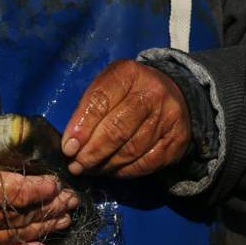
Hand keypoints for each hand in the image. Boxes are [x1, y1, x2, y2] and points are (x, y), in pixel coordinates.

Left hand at [62, 60, 190, 177]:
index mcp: (128, 73)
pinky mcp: (177, 141)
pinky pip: (145, 163)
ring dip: (105, 165)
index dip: (82, 128)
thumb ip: (88, 109)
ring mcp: (168, 118)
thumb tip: (71, 144)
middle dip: (91, 152)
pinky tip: (111, 170)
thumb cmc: (128, 93)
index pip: (101, 101)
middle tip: (76, 165)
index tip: (68, 148)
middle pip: (117, 129)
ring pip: (130, 150)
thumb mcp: (107, 87)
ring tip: (89, 169)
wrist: (174, 94)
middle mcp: (152, 93)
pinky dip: (123, 171)